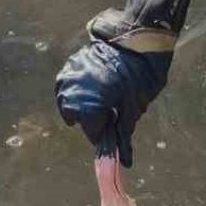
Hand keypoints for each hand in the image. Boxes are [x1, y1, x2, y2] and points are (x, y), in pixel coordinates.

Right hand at [55, 40, 170, 167]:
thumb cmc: (138, 78)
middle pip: (76, 118)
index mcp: (89, 108)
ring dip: (80, 106)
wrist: (135, 43)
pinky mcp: (68, 66)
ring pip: (68, 102)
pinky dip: (76, 92)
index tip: (112, 132)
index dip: (103, 134)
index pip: (92, 132)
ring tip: (99, 101)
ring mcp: (67, 78)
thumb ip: (123, 135)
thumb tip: (125, 162)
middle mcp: (72, 94)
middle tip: (107, 114)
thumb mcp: (133, 110)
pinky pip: (67, 86)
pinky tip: (91, 89)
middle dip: (91, 120)